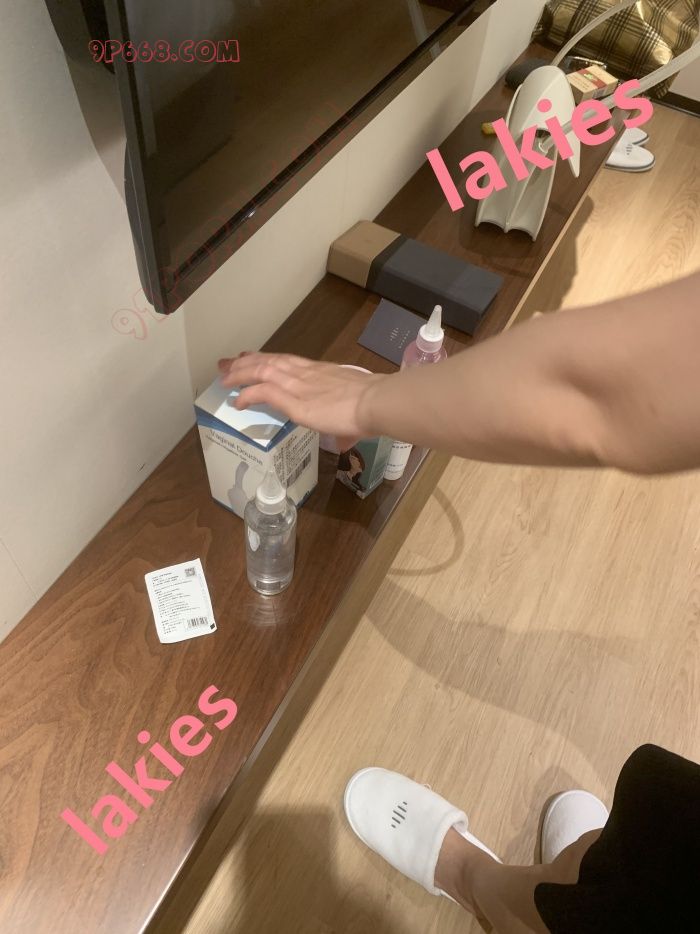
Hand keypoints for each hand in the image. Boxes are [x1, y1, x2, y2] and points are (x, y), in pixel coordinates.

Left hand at [218, 353, 384, 450]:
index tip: (252, 357)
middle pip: (268, 361)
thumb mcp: (355, 406)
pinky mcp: (294, 401)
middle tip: (227, 363)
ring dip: (240, 374)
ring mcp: (298, 385)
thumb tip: (346, 439)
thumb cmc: (372, 404)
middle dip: (245, 361)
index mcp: (320, 372)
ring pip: (260, 371)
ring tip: (224, 379)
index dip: (267, 359)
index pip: (286, 360)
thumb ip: (345, 423)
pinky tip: (237, 402)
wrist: (376, 401)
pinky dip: (247, 395)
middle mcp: (305, 373)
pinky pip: (263, 392)